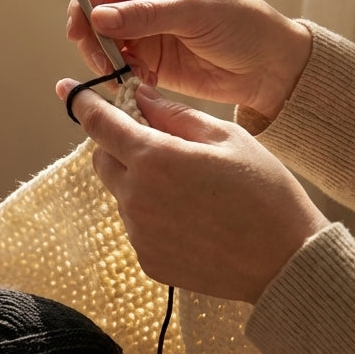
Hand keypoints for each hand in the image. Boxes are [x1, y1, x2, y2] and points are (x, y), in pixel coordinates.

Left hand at [57, 79, 328, 302]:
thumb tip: (138, 96)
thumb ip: (174, 114)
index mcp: (154, 158)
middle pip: (103, 160)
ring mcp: (139, 233)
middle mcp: (136, 197)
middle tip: (157, 144)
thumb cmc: (265, 193)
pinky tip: (193, 219)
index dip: (82, 104)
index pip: (100, 124)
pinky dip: (154, 215)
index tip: (67, 90)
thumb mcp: (226, 137)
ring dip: (140, 183)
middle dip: (119, 145)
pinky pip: (138, 226)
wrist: (287, 263)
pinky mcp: (147, 260)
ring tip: (191, 190)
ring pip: (121, 194)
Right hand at [65, 0, 311, 120]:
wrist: (266, 66)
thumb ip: (146, 14)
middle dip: (90, 37)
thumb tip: (98, 16)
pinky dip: (119, 75)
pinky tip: (142, 81)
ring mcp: (139, 27)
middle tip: (102, 62)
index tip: (82, 28)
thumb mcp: (195, 13)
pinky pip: (114, 65)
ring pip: (98, 41)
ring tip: (124, 76)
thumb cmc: (241, 24)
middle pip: (92, 10)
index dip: (85, 0)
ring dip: (103, 60)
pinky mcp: (143, 57)